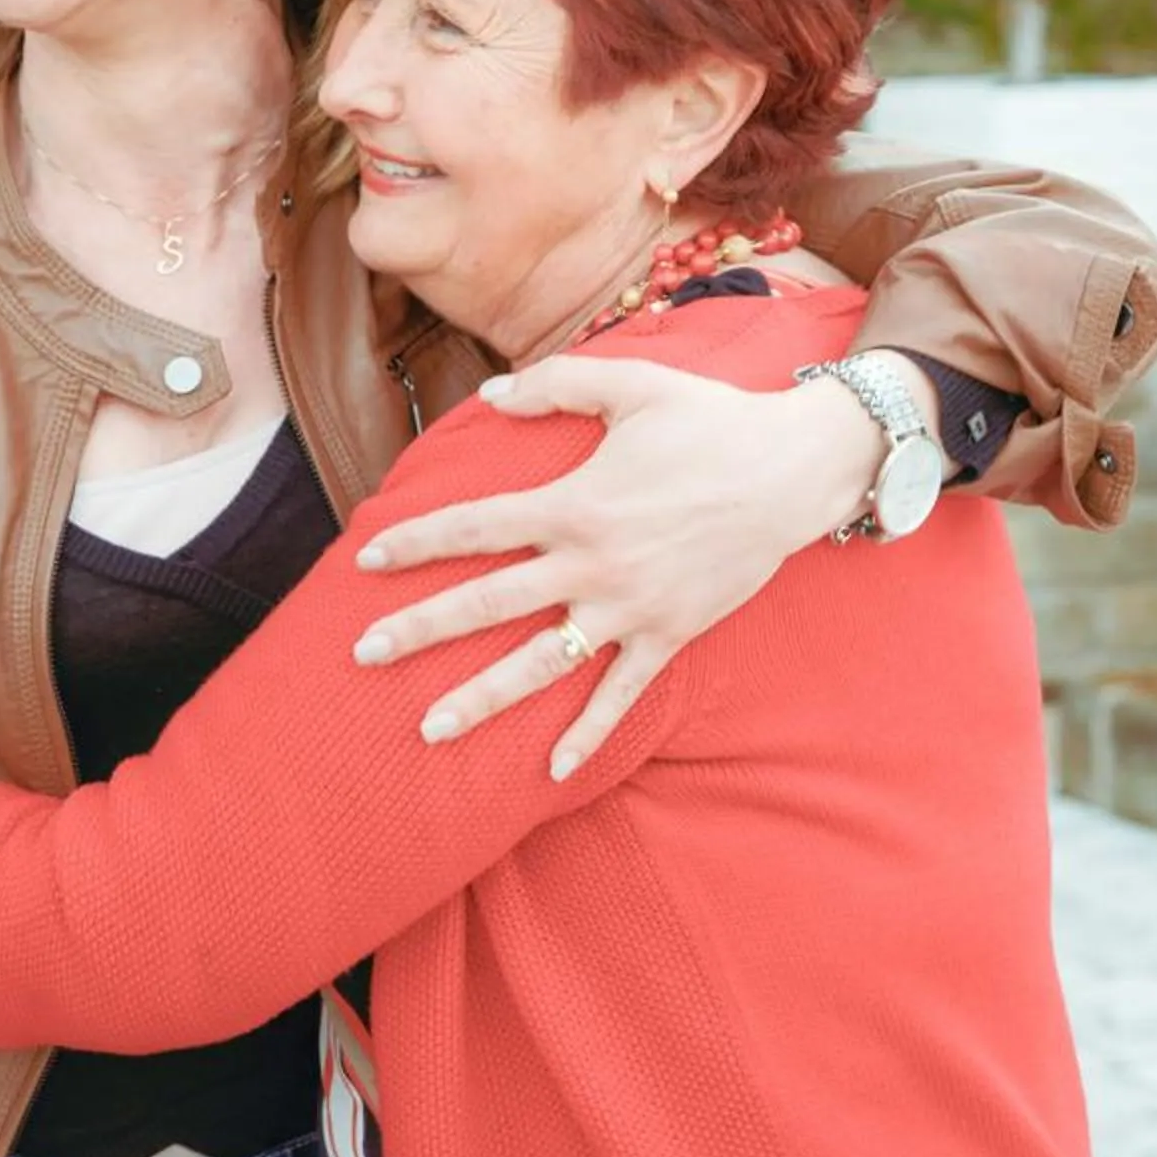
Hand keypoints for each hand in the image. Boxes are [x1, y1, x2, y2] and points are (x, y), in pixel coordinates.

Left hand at [351, 357, 884, 777]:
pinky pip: (620, 695)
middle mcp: (591, 564)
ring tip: (428, 730)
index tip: (365, 561)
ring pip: (540, 663)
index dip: (416, 543)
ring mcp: (629, 608)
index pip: (475, 528)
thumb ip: (555, 384)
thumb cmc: (711, 422)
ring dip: (482, 699)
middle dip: (420, 630)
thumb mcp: (632, 385)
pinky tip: (550, 772)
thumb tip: (489, 393)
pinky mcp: (667, 635)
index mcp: (573, 503)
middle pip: (488, 604)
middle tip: (362, 653)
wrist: (794, 472)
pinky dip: (587, 734)